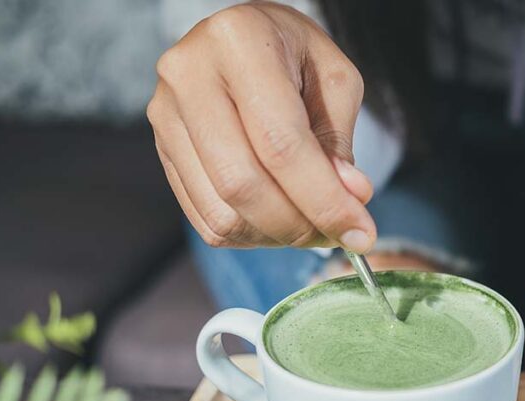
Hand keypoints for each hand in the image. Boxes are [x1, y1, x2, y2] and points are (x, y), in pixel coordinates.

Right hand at [147, 1, 374, 251]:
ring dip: (276, 236)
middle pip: (242, 184)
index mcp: (239, 42)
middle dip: (299, 225)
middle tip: (339, 234)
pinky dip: (251, 234)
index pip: (281, 144)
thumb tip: (349, 200)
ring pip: (221, 212)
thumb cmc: (297, 57)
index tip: (361, 234)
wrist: (246, 39)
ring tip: (311, 224)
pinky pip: (206, 219)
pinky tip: (279, 219)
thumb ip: (339, 143)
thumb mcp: (335, 82)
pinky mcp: (162, 150)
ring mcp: (166, 115)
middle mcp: (189, 76)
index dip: (324, 200)